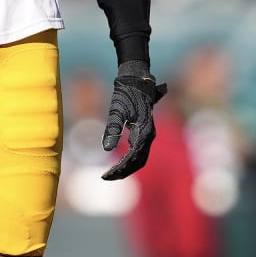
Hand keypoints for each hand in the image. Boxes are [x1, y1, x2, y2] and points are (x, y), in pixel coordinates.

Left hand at [101, 61, 166, 180]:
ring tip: (111, 174)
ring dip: (127, 167)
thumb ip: (112, 129)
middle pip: (139, 161)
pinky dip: (130, 159)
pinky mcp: (145, 131)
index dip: (119, 169)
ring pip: (141, 157)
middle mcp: (149, 135)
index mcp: (144, 131)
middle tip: (107, 177)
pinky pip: (140, 150)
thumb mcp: (116, 111)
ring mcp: (149, 133)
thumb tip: (106, 149)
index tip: (105, 175)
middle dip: (123, 172)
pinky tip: (118, 162)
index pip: (132, 158)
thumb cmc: (125, 93)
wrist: (136, 79)